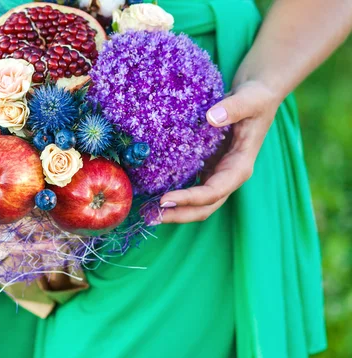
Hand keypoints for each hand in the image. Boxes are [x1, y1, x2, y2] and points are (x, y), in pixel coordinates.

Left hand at [158, 80, 281, 223]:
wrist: (257, 96)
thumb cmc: (256, 98)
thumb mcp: (250, 99)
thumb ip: (234, 108)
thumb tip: (212, 117)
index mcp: (240, 167)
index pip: (214, 191)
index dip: (190, 199)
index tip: (165, 200)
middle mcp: (228, 176)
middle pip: (204, 206)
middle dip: (179, 214)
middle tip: (150, 216)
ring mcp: (217, 174)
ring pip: (197, 202)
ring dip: (174, 210)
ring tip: (147, 212)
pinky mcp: (207, 167)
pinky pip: (190, 186)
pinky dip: (174, 193)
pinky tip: (152, 193)